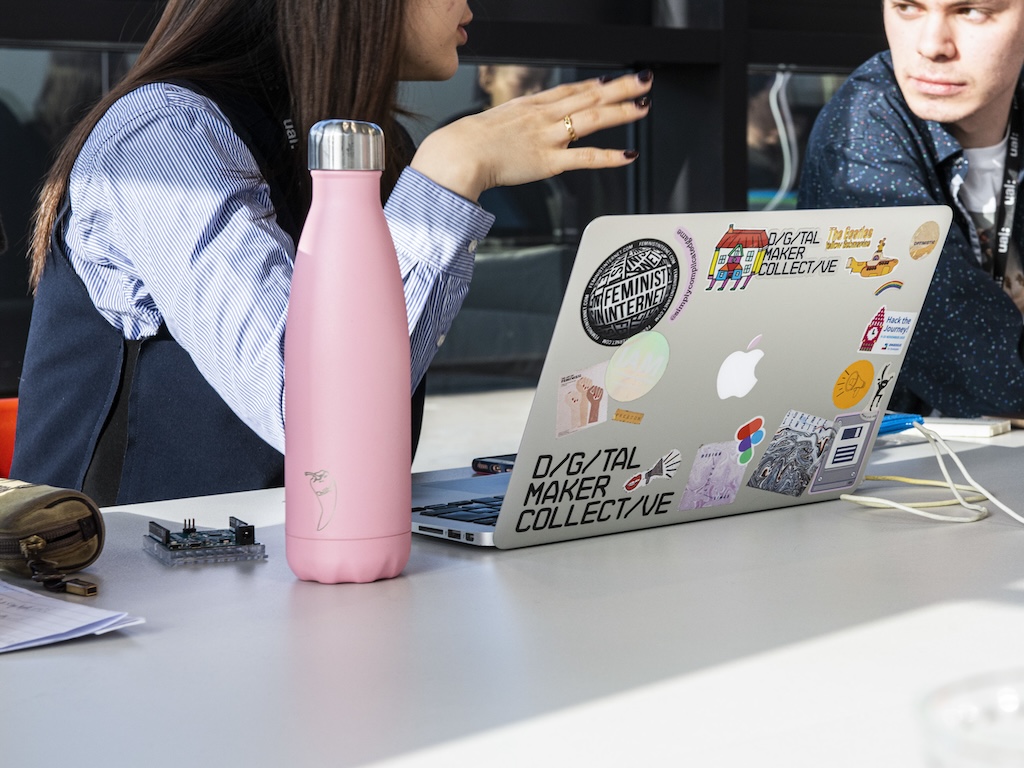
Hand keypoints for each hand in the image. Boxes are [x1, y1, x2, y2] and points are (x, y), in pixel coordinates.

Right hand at [411, 71, 652, 201]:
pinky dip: (609, 156)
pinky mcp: (548, 161)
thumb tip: (518, 128)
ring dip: (621, 111)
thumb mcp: (495, 121)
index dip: (594, 83)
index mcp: (531, 106)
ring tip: (643, 106)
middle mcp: (543, 116)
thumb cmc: (469, 142)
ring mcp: (548, 137)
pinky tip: (627, 155)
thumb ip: (513, 123)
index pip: (570, 90)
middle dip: (619, 87)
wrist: (459, 152)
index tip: (612, 79)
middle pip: (588, 95)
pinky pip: (585, 158)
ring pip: (592, 118)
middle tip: (643, 80)